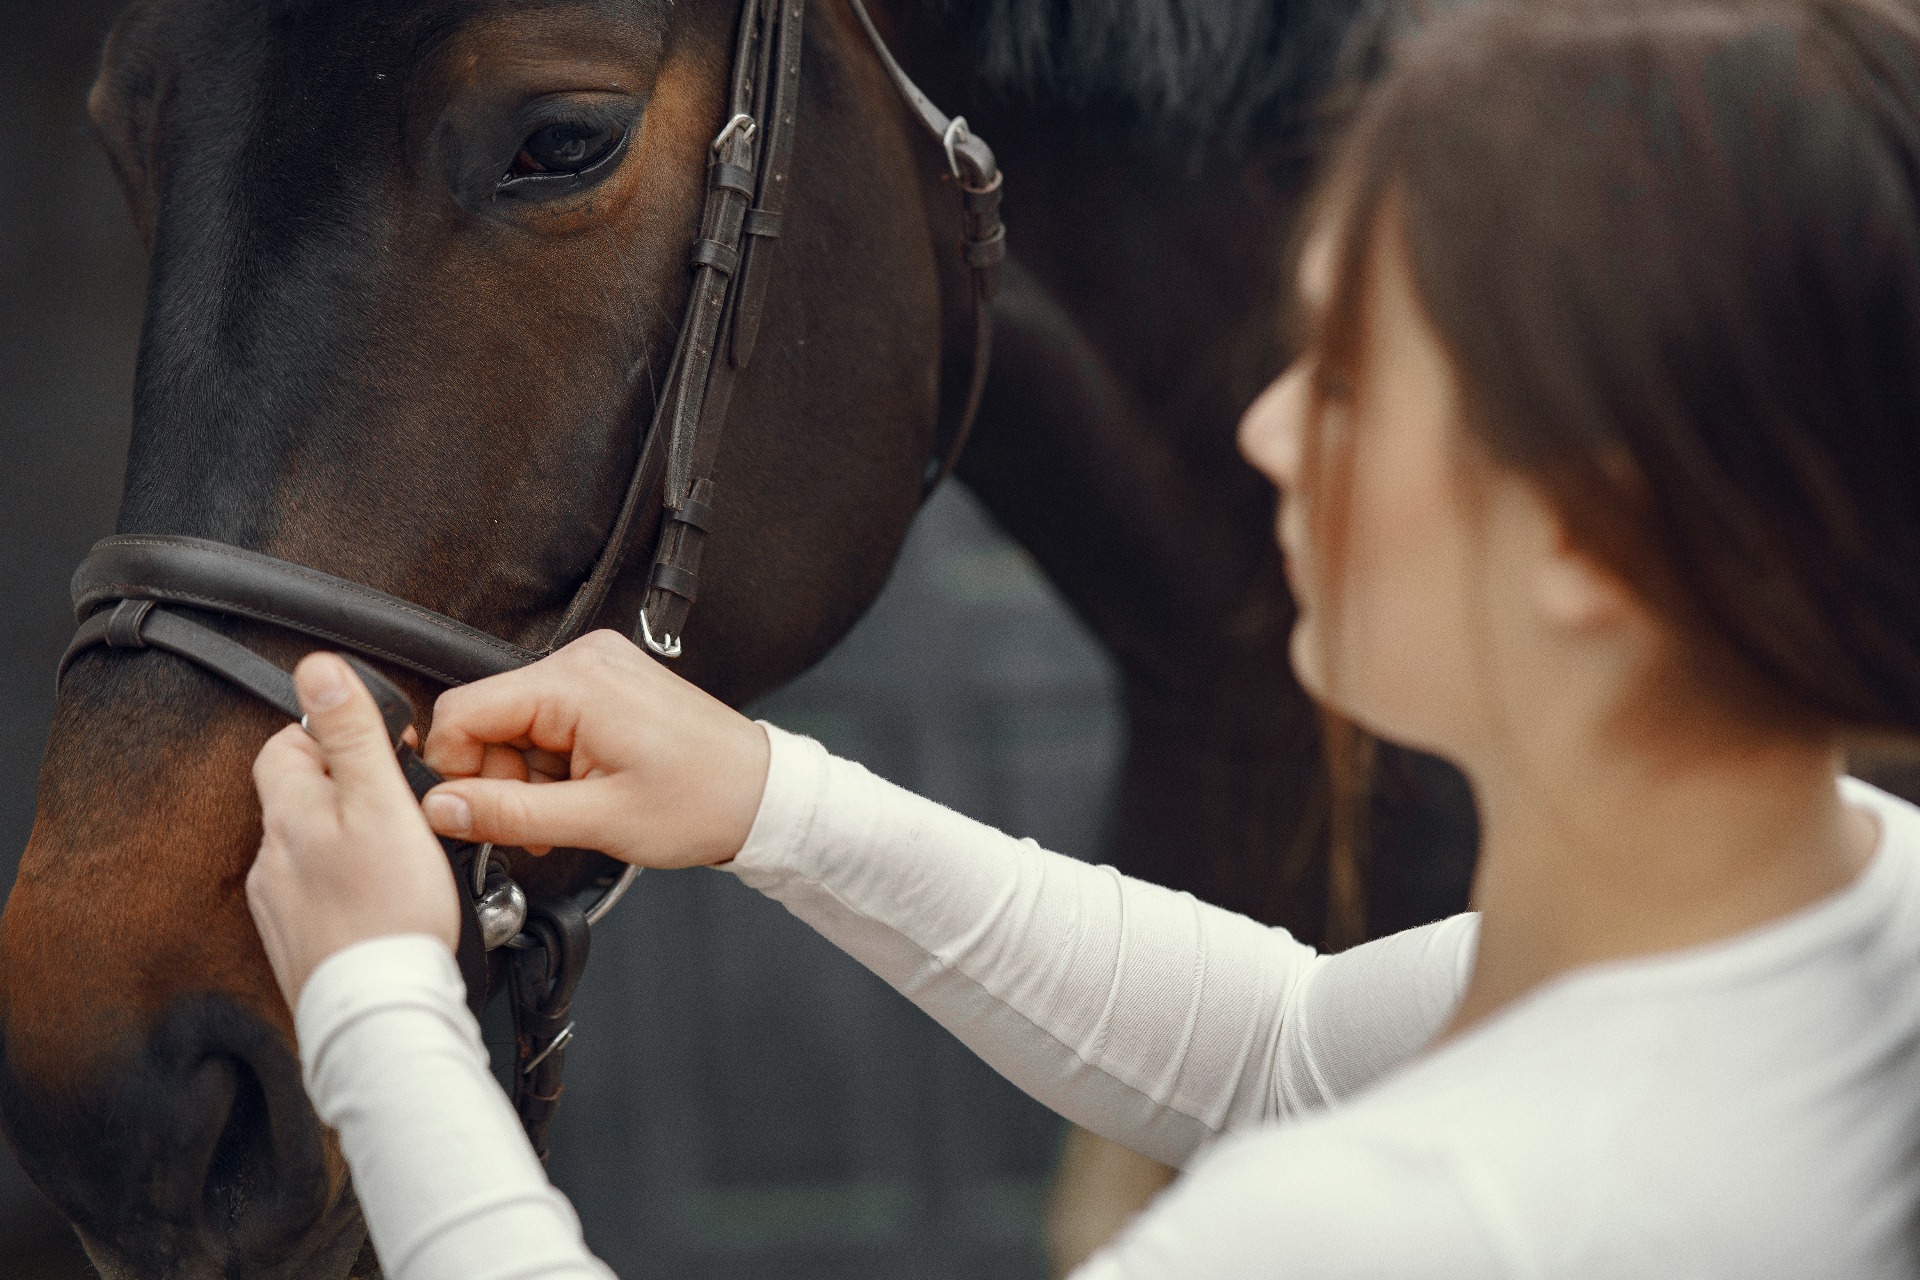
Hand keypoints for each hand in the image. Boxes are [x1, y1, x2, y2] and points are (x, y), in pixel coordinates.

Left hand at [248, 654, 459, 1008]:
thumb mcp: (384, 804)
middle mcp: (273, 855)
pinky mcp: (297, 939)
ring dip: (348, 839)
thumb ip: (351, 735)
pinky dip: (347, 886)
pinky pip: (318, 892)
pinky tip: (382, 899)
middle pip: (299, 794)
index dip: (332, 739)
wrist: (383, 1009)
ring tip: (398, 856)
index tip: (379, 754)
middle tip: (398, 807)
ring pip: (310, 845)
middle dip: (346, 790)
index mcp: (290, 812)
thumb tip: (317, 668)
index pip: (285, 743)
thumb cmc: (392, 913)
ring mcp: (280, 901)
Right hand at [418, 630, 768, 868]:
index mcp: (575, 682)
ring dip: (527, 778)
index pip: (462, 710)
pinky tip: (581, 791)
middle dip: (499, 779)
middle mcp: (583, 661)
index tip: (467, 812)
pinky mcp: (607, 686)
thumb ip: (507, 813)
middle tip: (533, 824)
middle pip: (488, 719)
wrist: (762, 795)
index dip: (453, 768)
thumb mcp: (596, 820)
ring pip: (515, 726)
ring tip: (569, 812)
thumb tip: (442, 809)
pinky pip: (548, 722)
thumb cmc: (702, 801)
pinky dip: (552, 764)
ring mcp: (597, 670)